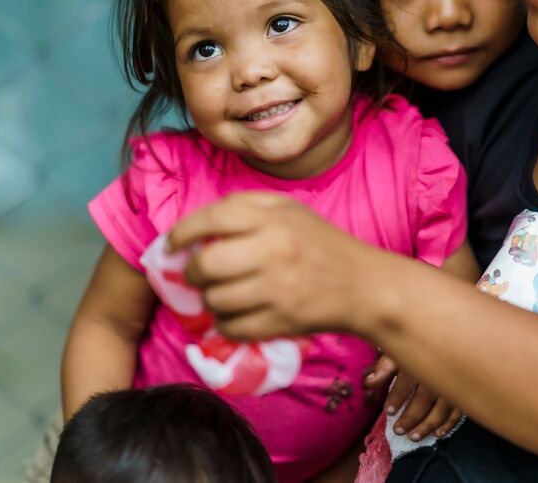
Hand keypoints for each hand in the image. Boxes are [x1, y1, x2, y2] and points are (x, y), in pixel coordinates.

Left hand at [169, 191, 388, 339]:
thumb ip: (246, 208)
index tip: (171, 246)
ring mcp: (276, 289)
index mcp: (273, 218)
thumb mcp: (290, 211)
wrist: (365, 286)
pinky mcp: (280, 321)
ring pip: (215, 300)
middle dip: (192, 273)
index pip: (211, 220)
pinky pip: (232, 328)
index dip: (181, 233)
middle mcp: (273, 250)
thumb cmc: (323, 244)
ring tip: (221, 295)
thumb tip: (198, 227)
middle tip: (197, 275)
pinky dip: (226, 325)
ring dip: (210, 301)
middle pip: (206, 265)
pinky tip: (236, 316)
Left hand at [365, 353, 462, 440]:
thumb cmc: (419, 345)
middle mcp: (438, 370)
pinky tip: (438, 433)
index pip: (407, 381)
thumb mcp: (400, 351)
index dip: (397, 397)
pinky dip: (449, 423)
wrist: (449, 336)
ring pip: (442, 408)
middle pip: (425, 398)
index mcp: (420, 358)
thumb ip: (384, 367)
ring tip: (413, 436)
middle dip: (411, 417)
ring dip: (428, 424)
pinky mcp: (463, 389)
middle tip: (398, 430)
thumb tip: (368, 383)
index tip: (389, 411)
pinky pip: (459, 410)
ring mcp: (453, 381)